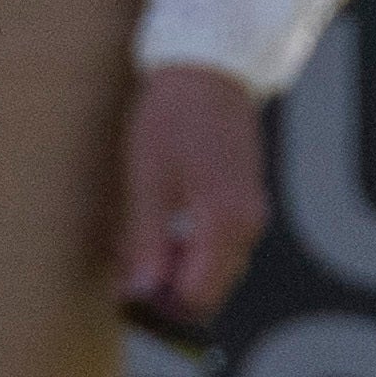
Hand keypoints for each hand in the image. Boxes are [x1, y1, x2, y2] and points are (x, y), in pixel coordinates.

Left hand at [115, 62, 268, 323]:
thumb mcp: (148, 182)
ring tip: (137, 242)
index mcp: (224, 224)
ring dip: (176, 269)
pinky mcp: (245, 201)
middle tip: (125, 269)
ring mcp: (251, 213)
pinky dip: (189, 248)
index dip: (159, 308)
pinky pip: (219, 245)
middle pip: (209, 289)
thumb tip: (141, 294)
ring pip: (214, 269)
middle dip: (167, 290)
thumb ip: (147, 243)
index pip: (196, 297)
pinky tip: (159, 226)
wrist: (207, 68)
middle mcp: (247, 225)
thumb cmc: (172, 118)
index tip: (124, 297)